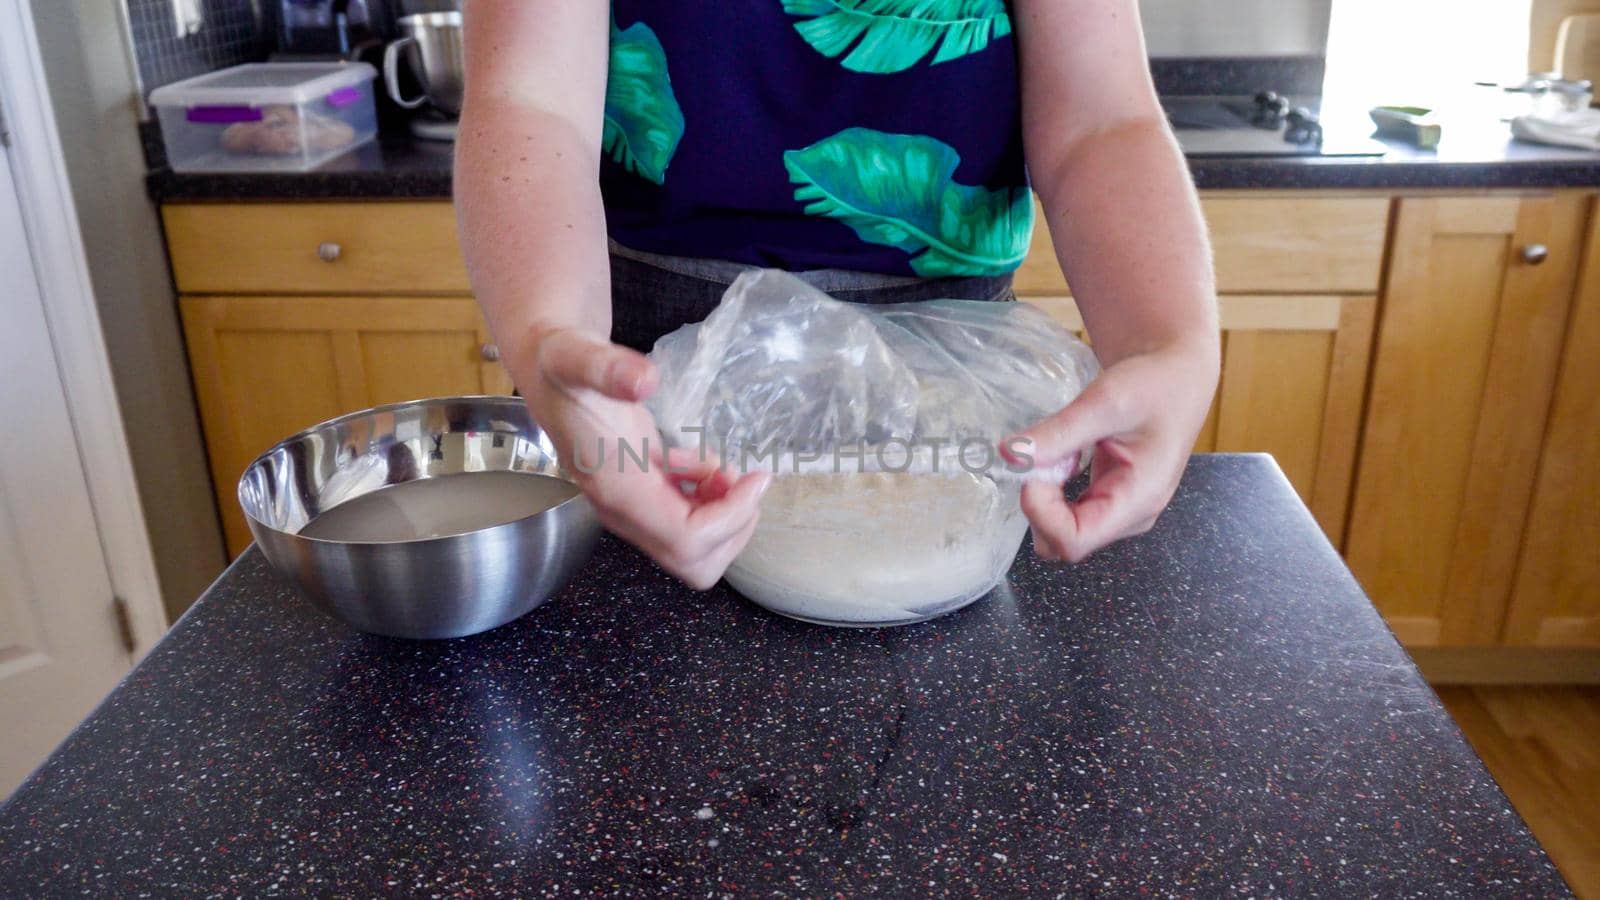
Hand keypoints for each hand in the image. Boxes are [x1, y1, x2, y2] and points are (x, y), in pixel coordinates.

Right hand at [520, 328, 770, 587]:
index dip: (731, 516)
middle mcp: (622, 513)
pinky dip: (710, 505)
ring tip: (718, 467)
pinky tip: (698, 465)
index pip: (687, 538)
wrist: (548, 374)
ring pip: (696, 553)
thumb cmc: (562, 368)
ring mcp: (632, 513)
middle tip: (741, 477)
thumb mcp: (579, 358)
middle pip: (696, 562)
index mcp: (616, 488)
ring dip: (725, 516)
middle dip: (734, 525)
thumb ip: (608, 368)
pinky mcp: (642, 503)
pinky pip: (688, 529)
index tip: (754, 476)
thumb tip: (644, 381)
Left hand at [1005, 340, 1217, 562]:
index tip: (1032, 472)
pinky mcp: (1108, 501)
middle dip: (1040, 503)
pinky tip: (1067, 456)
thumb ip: (1058, 433)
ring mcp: (1120, 512)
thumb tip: (1010, 455)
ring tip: (1064, 451)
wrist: (1178, 378)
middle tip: (1045, 456)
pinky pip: (1067, 512)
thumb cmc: (1156, 387)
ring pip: (1060, 529)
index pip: (1074, 541)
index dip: (1041, 513)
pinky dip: (1053, 488)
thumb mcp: (1105, 402)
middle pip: (1063, 541)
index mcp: (1139, 499)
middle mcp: (1131, 516)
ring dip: (1046, 494)